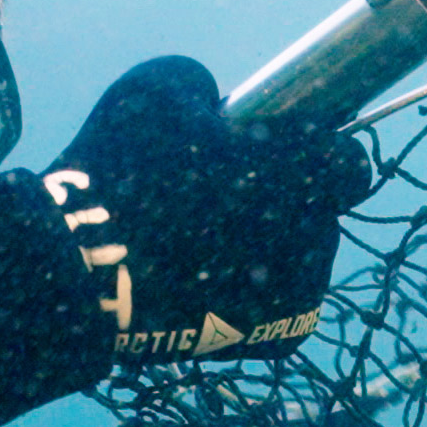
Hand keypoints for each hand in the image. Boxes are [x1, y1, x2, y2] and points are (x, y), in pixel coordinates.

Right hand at [44, 57, 369, 363]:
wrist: (79, 277)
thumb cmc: (118, 175)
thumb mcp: (157, 89)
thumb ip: (205, 88)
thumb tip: (215, 110)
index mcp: (301, 173)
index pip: (348, 163)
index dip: (315, 152)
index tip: (280, 151)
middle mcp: (314, 237)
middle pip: (319, 211)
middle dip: (284, 200)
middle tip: (222, 197)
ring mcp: (298, 294)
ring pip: (302, 259)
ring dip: (271, 248)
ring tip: (204, 245)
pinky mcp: (276, 337)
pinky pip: (281, 302)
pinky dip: (254, 291)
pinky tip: (205, 279)